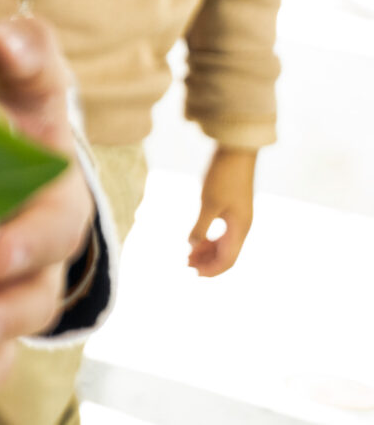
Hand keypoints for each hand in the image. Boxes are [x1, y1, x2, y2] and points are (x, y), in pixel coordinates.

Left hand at [0, 17, 96, 420]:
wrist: (1, 162)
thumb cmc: (10, 119)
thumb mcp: (21, 81)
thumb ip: (25, 51)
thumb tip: (4, 36)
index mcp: (55, 192)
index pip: (54, 215)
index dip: (29, 235)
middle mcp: (44, 254)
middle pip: (35, 290)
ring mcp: (16, 296)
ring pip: (4, 339)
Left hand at [188, 146, 255, 276]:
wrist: (235, 152)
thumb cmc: (223, 176)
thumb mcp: (208, 203)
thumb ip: (200, 226)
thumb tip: (191, 246)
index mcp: (239, 229)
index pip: (228, 260)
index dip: (211, 270)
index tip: (193, 274)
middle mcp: (241, 227)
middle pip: (226, 254)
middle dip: (207, 262)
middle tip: (185, 264)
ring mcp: (237, 218)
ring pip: (223, 244)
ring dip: (206, 251)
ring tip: (187, 255)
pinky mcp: (232, 209)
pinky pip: (221, 232)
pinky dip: (209, 238)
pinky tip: (195, 239)